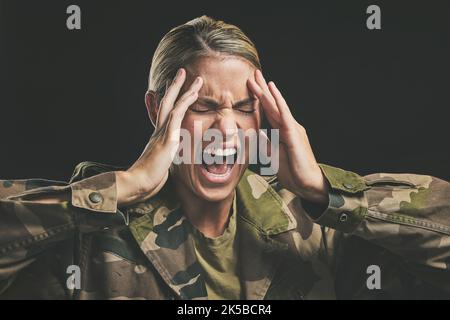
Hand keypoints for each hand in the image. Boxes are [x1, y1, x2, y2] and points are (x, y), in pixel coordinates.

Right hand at [117, 68, 202, 205]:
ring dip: (185, 90)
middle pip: (166, 103)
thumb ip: (164, 160)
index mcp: (156, 138)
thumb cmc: (147, 179)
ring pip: (174, 104)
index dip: (166, 101)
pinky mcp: (168, 137)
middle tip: (181, 72)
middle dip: (174, 87)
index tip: (169, 88)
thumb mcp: (159, 167)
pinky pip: (177, 115)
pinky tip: (193, 93)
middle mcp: (158, 131)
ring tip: (195, 79)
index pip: (162, 114)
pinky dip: (185, 102)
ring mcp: (162, 132)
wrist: (138, 183)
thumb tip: (167, 160)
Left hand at [247, 70, 328, 203]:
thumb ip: (263, 144)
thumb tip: (252, 134)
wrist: (308, 183)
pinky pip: (284, 115)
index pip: (268, 112)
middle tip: (253, 74)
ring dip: (267, 92)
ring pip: (277, 107)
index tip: (250, 86)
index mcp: (282, 131)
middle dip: (262, 89)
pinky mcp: (294, 134)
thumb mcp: (271, 156)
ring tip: (259, 78)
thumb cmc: (292, 170)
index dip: (259, 99)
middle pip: (272, 105)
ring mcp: (292, 129)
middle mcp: (288, 126)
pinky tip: (273, 91)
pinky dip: (278, 102)